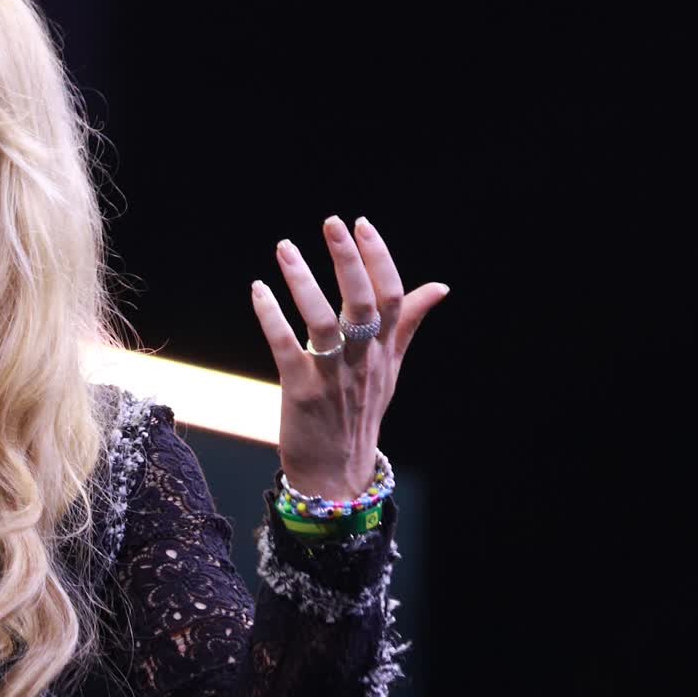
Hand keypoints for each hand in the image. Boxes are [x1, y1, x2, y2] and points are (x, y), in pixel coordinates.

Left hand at [250, 215, 447, 501]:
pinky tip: (258, 291)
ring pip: (323, 322)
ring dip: (303, 282)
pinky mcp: (301, 392)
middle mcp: (363, 360)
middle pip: (362, 303)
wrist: (337, 473)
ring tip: (285, 248)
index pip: (391, 297)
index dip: (379, 259)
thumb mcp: (390, 368)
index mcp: (384, 351)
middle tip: (331, 223)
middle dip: (348, 260)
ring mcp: (333, 377)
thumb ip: (407, 324)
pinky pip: (287, 348)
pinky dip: (271, 318)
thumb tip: (439, 287)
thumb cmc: (361, 414)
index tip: (362, 224)